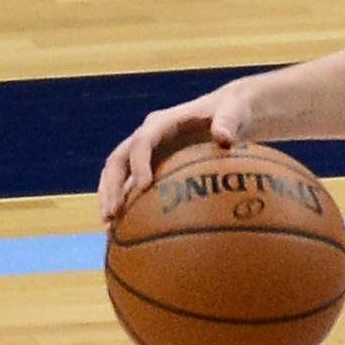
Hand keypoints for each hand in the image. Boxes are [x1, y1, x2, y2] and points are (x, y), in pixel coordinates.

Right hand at [96, 83, 256, 221]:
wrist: (227, 113)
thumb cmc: (232, 112)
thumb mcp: (234, 112)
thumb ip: (228, 122)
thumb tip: (225, 138)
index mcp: (162, 122)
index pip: (142, 141)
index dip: (139, 163)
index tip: (143, 187)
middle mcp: (147, 137)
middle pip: (118, 160)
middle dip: (111, 187)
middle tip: (112, 214)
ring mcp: (146, 153)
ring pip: (117, 175)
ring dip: (110, 198)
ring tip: (109, 228)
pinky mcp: (151, 166)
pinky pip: (131, 186)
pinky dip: (126, 206)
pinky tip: (126, 233)